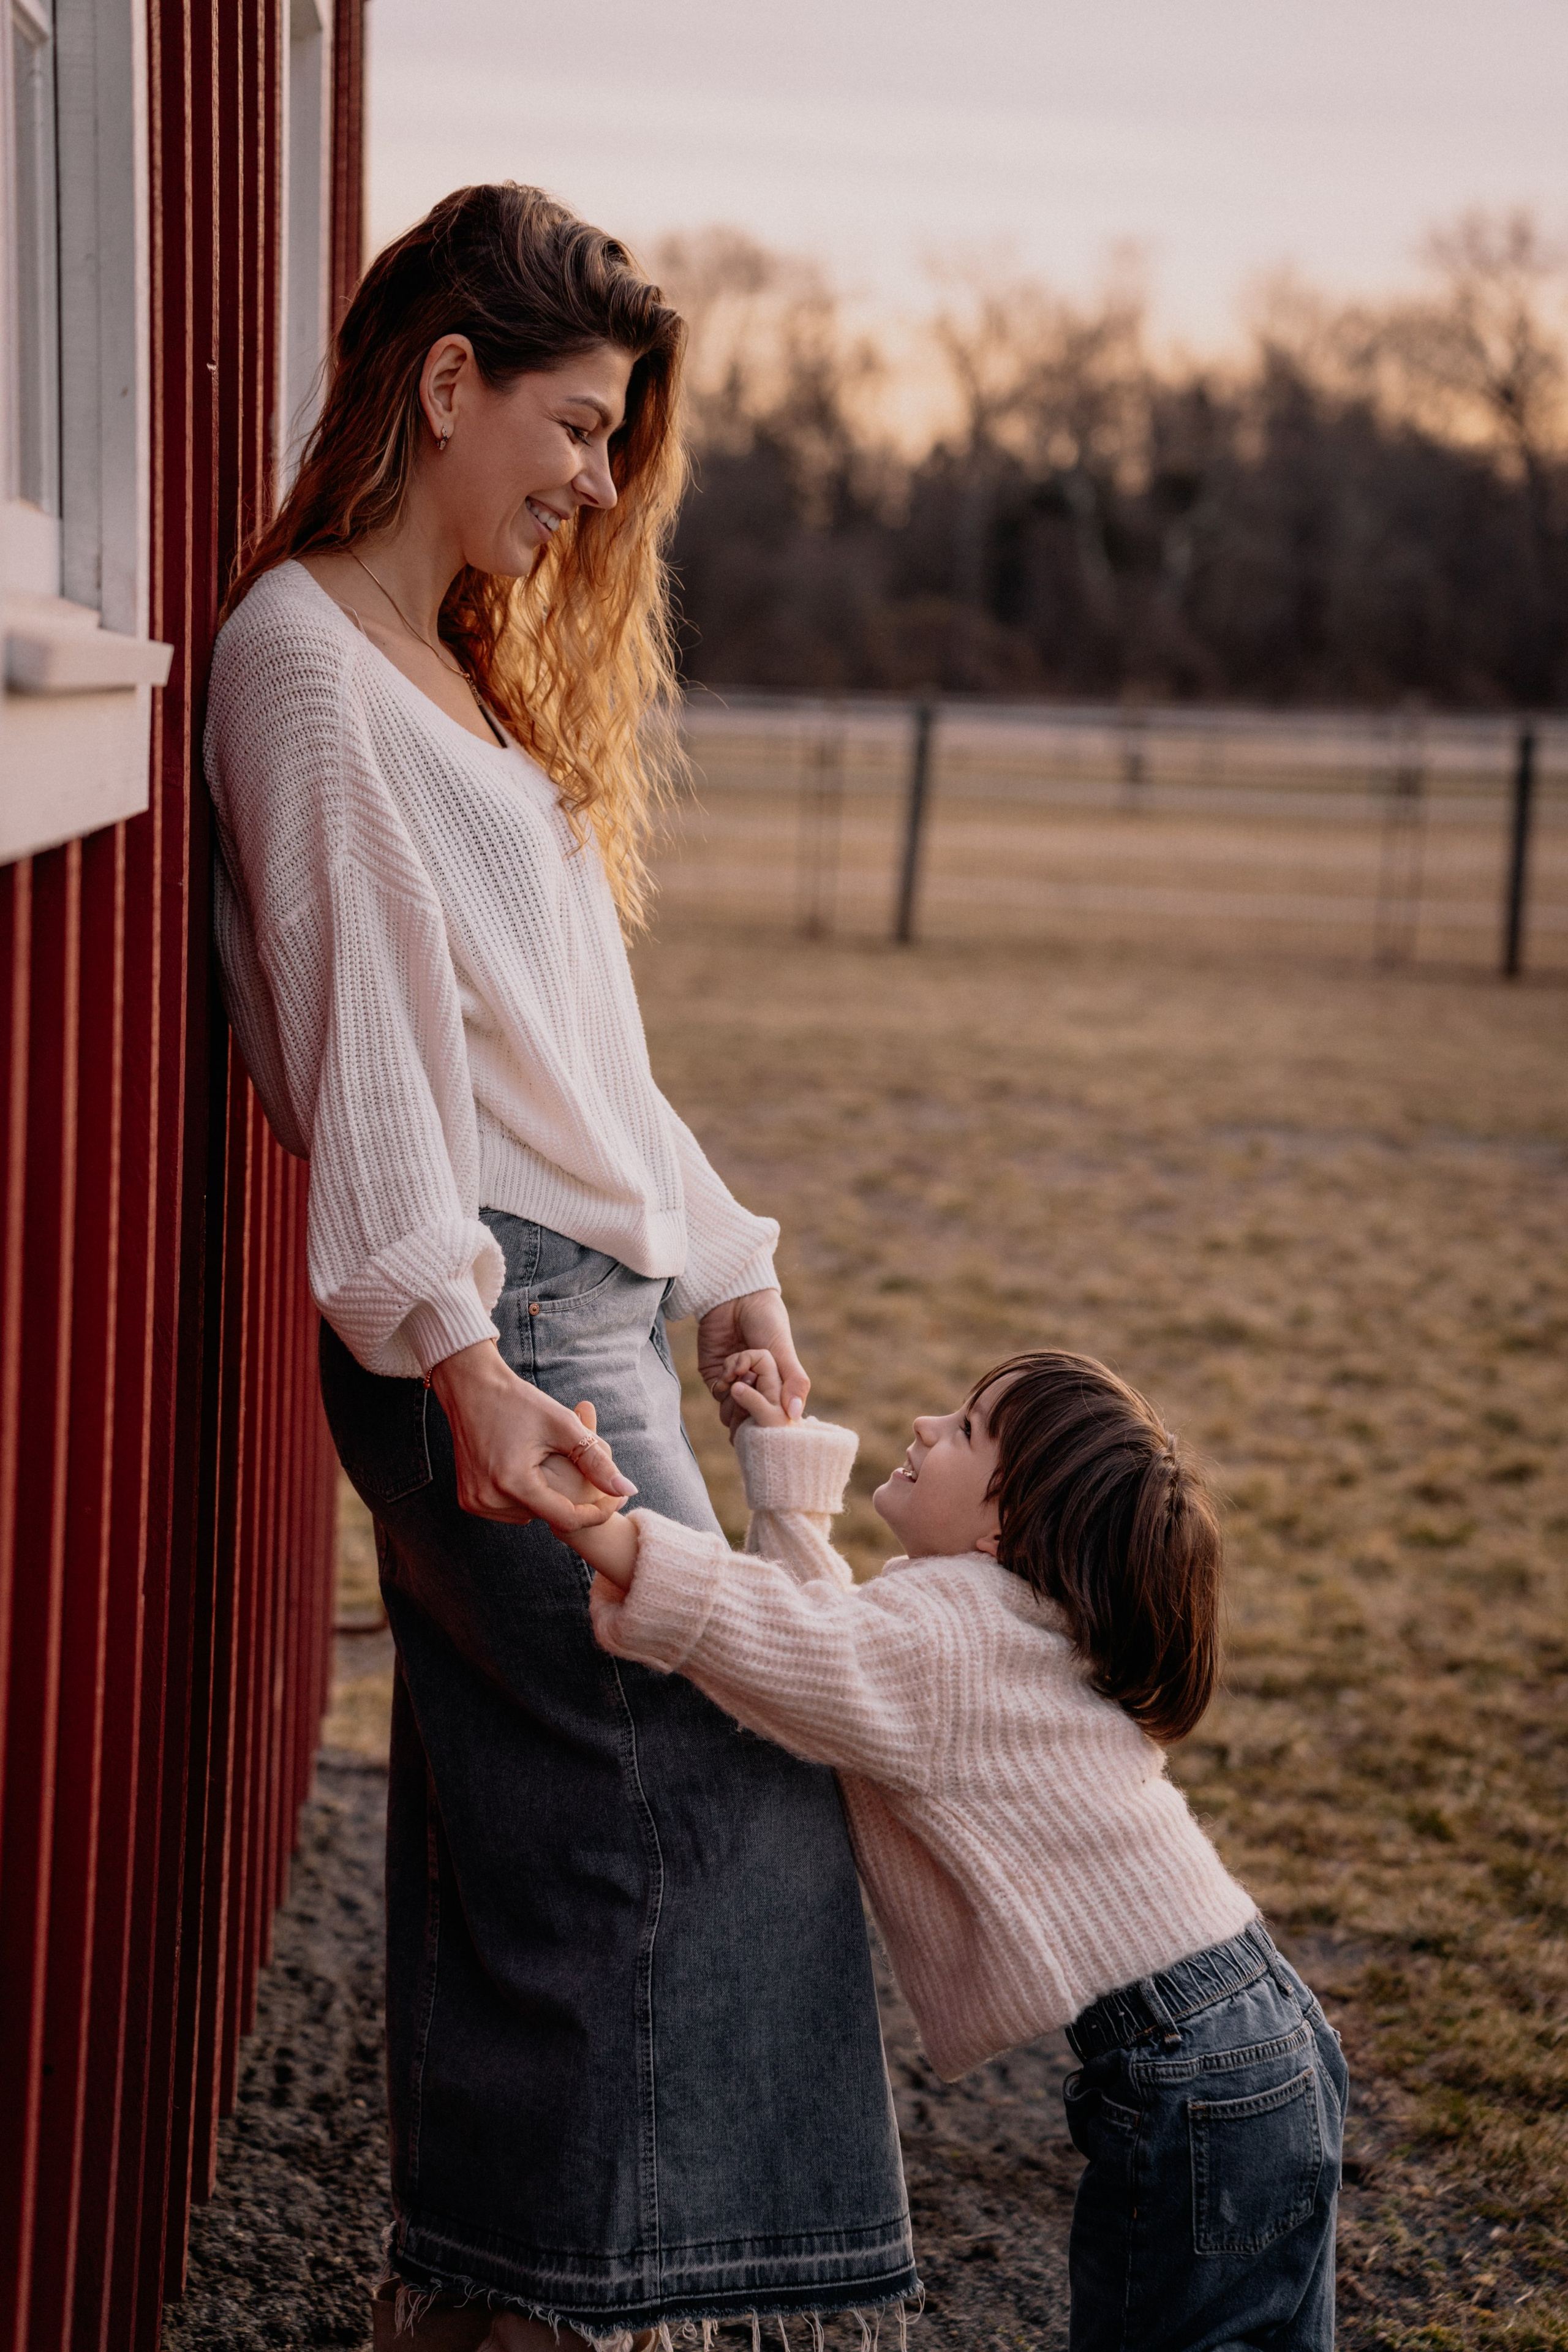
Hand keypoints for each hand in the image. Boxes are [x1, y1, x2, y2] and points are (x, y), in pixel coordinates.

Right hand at [429, 1341, 636, 1529]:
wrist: (472, 1388)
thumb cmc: (520, 1402)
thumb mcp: (564, 1426)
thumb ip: (596, 1461)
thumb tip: (628, 1491)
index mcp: (512, 1483)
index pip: (566, 1519)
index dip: (597, 1512)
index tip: (617, 1498)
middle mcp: (488, 1499)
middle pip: (548, 1515)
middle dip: (571, 1497)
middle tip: (583, 1467)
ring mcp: (474, 1501)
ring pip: (530, 1514)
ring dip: (547, 1497)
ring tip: (552, 1464)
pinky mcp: (467, 1499)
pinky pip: (510, 1509)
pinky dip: (526, 1496)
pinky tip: (530, 1471)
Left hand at [697, 1291, 808, 1430]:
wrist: (735, 1298)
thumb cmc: (766, 1320)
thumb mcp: (783, 1351)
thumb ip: (794, 1381)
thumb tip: (795, 1414)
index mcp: (778, 1384)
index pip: (775, 1413)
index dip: (772, 1415)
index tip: (774, 1408)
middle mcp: (756, 1387)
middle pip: (752, 1417)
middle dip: (752, 1406)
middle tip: (754, 1382)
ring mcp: (735, 1384)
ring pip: (733, 1411)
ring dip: (737, 1396)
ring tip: (742, 1373)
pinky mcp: (715, 1377)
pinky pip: (718, 1395)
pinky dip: (724, 1386)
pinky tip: (730, 1369)